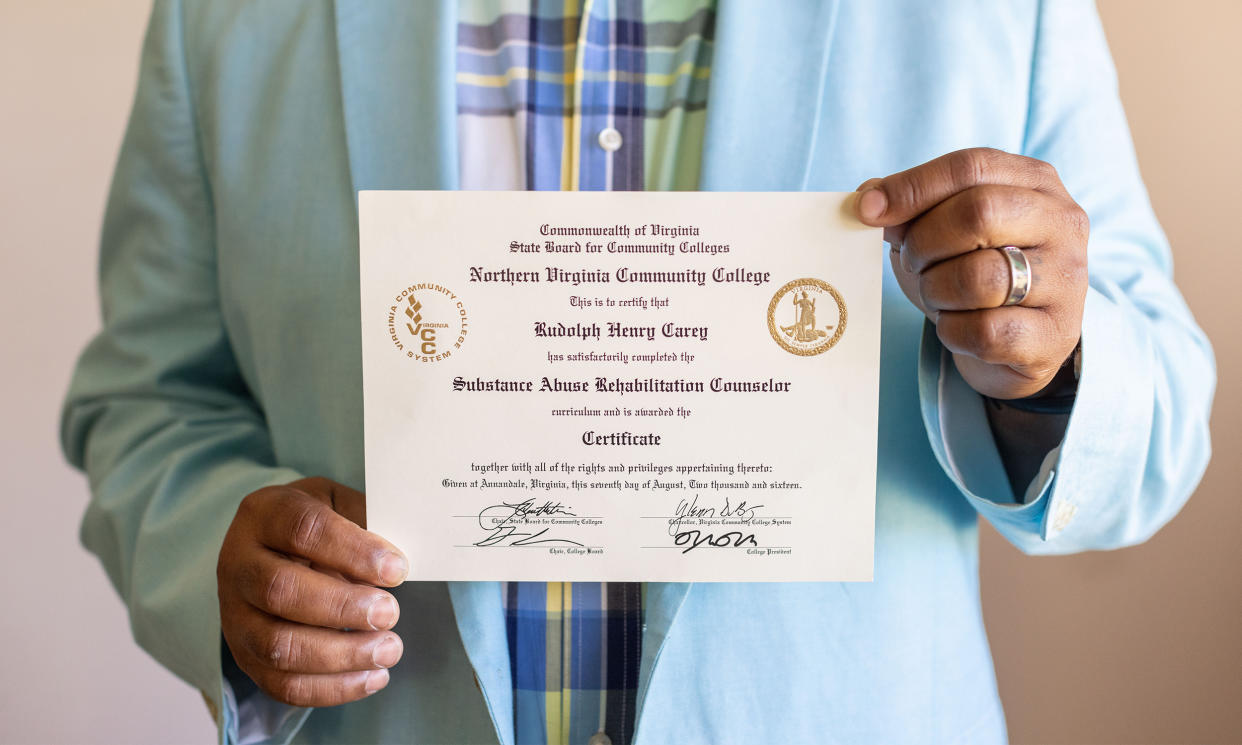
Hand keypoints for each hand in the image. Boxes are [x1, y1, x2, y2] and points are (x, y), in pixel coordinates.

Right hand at [217, 477, 408, 706]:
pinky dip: (332, 688)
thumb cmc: (318, 525)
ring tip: (388, 650)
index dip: (353, 551)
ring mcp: (234, 614)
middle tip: (390, 613)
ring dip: (340, 655)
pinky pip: (282, 684)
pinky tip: (372, 677)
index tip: (397, 570)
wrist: (273, 548)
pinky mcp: (244, 655)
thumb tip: (398, 564)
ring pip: (278, 645)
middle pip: (281, 591)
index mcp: (265, 514)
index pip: (304, 529)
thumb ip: (367, 524)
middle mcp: (238, 563)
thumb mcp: (339, 505)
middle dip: (343, 608)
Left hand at [855, 148, 1087, 398]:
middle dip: (925, 241)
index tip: (867, 210)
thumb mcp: (941, 228)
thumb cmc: (972, 270)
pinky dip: (953, 332)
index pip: (971, 166)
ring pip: (979, 278)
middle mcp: (1062, 223)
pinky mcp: (1056, 334)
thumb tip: (869, 197)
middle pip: (978, 213)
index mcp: (1036, 182)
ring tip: (937, 295)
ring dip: (935, 290)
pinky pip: (986, 332)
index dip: (913, 186)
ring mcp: (1067, 280)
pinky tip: (956, 327)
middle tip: (913, 261)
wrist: (1014, 341)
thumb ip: (909, 206)